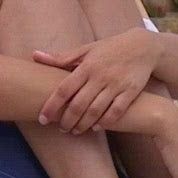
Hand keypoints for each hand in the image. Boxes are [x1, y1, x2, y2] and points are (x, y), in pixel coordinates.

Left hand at [34, 29, 156, 133]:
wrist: (143, 46)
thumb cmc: (110, 49)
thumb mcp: (86, 49)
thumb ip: (61, 57)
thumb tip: (35, 55)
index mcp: (86, 66)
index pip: (64, 89)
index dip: (52, 106)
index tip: (43, 119)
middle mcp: (100, 76)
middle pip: (78, 105)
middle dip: (66, 120)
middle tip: (60, 128)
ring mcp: (116, 85)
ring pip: (95, 111)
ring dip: (83, 124)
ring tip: (75, 131)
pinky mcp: (130, 92)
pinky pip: (116, 111)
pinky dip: (105, 122)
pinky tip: (96, 127)